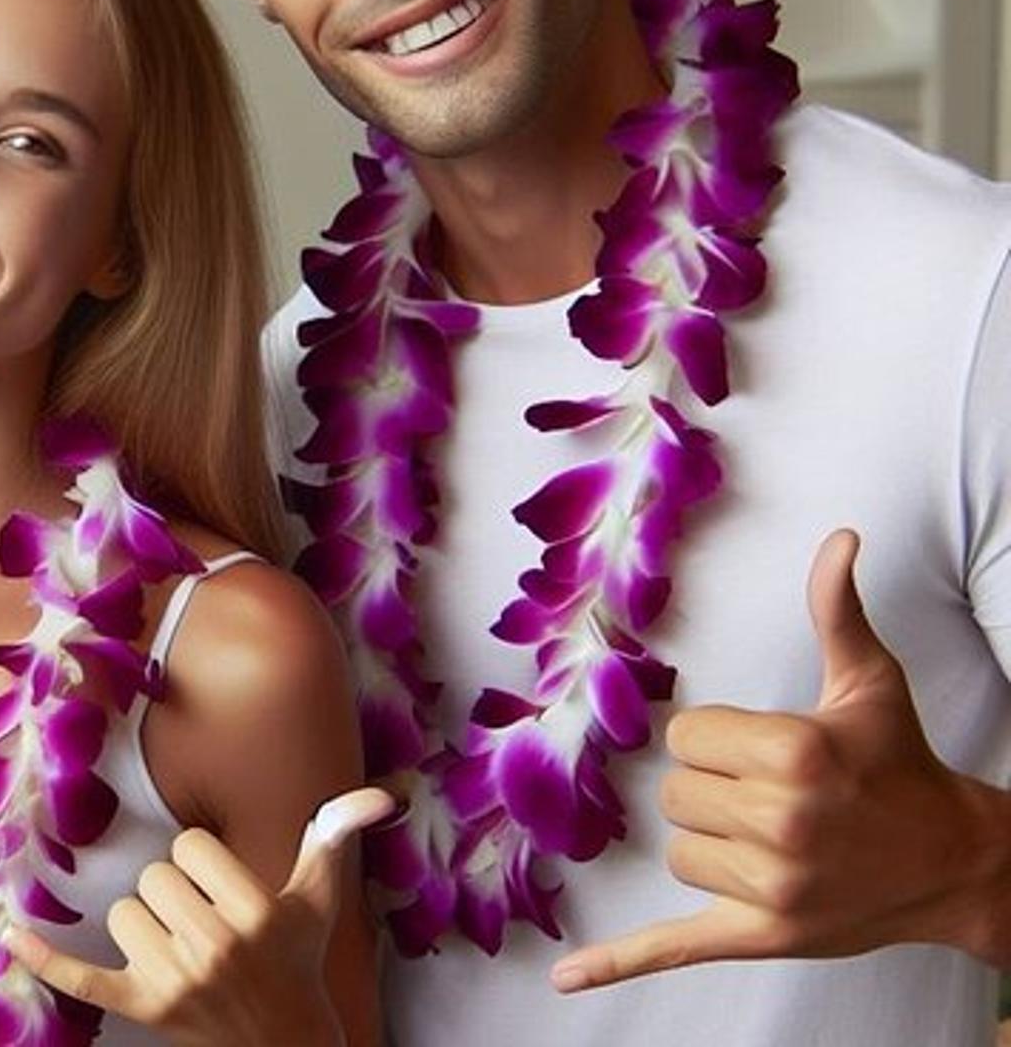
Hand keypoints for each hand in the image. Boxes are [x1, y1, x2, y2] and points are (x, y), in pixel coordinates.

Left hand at [9, 788, 394, 1045]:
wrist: (284, 1042)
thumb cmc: (296, 958)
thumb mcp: (320, 898)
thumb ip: (337, 836)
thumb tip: (380, 792)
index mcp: (254, 912)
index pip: (189, 848)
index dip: (203, 863)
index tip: (226, 890)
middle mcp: (215, 947)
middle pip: (154, 879)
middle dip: (175, 896)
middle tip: (206, 925)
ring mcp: (177, 981)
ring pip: (124, 914)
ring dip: (145, 926)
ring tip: (182, 949)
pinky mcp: (144, 1008)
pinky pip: (82, 977)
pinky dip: (45, 960)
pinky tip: (11, 938)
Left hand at [553, 530, 1009, 989]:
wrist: (954, 860)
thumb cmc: (898, 764)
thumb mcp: (867, 684)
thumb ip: (835, 612)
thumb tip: (840, 539)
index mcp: (796, 753)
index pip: (685, 739)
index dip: (716, 742)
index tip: (763, 750)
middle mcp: (784, 821)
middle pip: (676, 794)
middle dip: (716, 791)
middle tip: (778, 797)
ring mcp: (773, 885)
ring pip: (677, 851)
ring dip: (713, 844)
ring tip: (778, 840)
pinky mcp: (762, 935)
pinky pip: (672, 947)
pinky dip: (616, 965)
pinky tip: (564, 980)